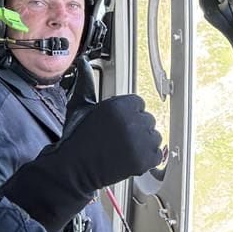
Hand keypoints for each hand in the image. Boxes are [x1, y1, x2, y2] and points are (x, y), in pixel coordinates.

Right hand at [0, 62, 162, 231]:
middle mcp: (132, 122)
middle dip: (136, 128)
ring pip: (154, 137)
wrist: (75, 168)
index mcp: (119, 105)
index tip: (116, 124)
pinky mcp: (145, 160)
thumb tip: (83, 63)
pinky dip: (147, 159)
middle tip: (117, 138)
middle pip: (147, 119)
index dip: (127, 114)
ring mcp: (140, 142)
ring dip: (143, 143)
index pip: (138, 103)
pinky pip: (157, 155)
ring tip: (123, 148)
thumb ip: (87, 82)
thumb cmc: (77, 137)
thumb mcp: (80, 106)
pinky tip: (129, 158)